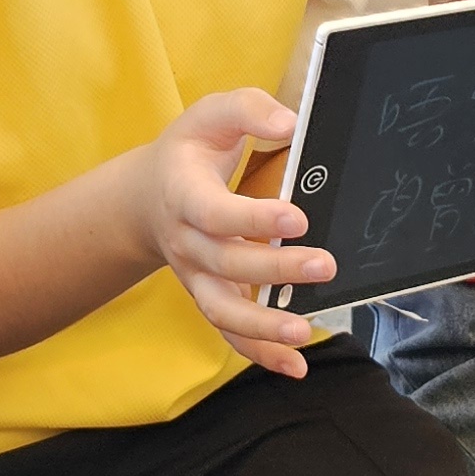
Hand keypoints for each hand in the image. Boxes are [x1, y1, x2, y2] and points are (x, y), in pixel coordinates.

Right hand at [139, 88, 333, 377]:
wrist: (149, 195)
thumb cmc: (191, 150)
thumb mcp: (212, 114)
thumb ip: (248, 110)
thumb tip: (289, 122)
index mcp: (183, 193)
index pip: (213, 212)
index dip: (252, 219)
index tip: (296, 217)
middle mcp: (186, 242)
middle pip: (226, 264)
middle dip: (275, 271)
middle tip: (325, 265)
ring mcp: (196, 276)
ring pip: (222, 311)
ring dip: (262, 327)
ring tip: (304, 331)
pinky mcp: (210, 297)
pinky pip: (229, 333)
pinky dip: (259, 354)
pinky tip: (295, 365)